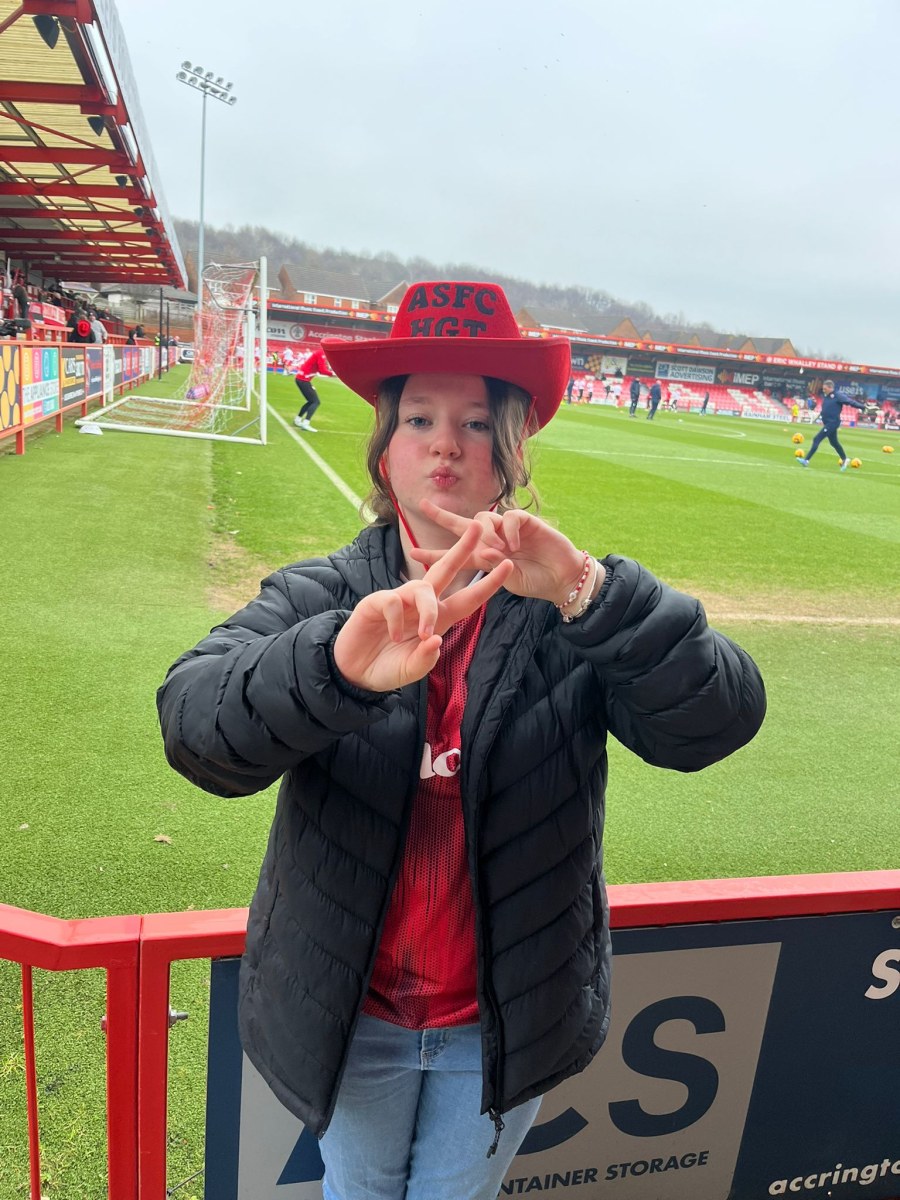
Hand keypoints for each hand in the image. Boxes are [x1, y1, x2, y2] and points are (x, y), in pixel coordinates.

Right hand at [333, 522, 512, 692]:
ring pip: (423, 588)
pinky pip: (394, 601)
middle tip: (478, 527)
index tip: (509, 566)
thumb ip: (425, 659)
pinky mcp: (377, 602)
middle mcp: (421, 605)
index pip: (467, 598)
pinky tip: (393, 636)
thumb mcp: (412, 670)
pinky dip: (398, 620)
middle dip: (462, 549)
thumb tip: (436, 638)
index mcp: (438, 619)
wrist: (354, 673)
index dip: (488, 583)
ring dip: (428, 610)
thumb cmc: (386, 668)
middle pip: (445, 570)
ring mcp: (399, 600)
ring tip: (425, 633)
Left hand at [410, 499, 591, 605]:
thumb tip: (482, 552)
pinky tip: (512, 544)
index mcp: (485, 557)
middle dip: (443, 516)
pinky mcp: (526, 522)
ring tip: (496, 549)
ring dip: (485, 533)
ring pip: (485, 518)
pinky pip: (509, 518)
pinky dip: (507, 530)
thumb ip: (492, 567)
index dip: (436, 553)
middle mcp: (494, 540)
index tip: (413, 551)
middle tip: (424, 505)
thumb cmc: (536, 582)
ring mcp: (509, 530)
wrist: (562, 579)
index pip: (455, 554)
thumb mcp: (507, 580)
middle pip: (464, 524)